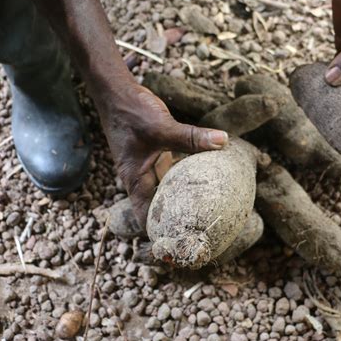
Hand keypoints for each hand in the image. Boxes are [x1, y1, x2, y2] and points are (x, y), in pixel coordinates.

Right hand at [103, 83, 227, 229]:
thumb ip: (190, 137)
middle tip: (204, 234)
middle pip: (160, 209)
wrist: (117, 92)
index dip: (162, 235)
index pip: (147, 219)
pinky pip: (174, 174)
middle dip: (178, 222)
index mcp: (135, 181)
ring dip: (183, 202)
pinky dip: (186, 180)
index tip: (183, 247)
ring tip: (208, 214)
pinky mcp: (158, 156)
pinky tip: (205, 181)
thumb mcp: (161, 127)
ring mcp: (150, 168)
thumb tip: (222, 142)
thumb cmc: (131, 112)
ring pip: (168, 192)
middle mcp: (142, 179)